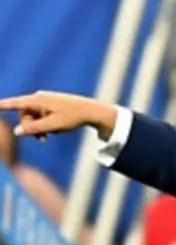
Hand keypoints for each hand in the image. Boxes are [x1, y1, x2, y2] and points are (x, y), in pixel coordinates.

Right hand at [0, 91, 116, 139]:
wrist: (92, 111)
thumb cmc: (73, 117)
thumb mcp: (53, 126)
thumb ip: (34, 129)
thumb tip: (17, 131)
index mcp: (38, 100)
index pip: (15, 103)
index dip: (2, 105)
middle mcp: (39, 97)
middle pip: (24, 115)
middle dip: (30, 128)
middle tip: (42, 140)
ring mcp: (45, 100)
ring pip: (33, 117)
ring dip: (38, 128)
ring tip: (49, 137)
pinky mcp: (50, 104)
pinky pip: (41, 116)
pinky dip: (45, 124)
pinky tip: (54, 130)